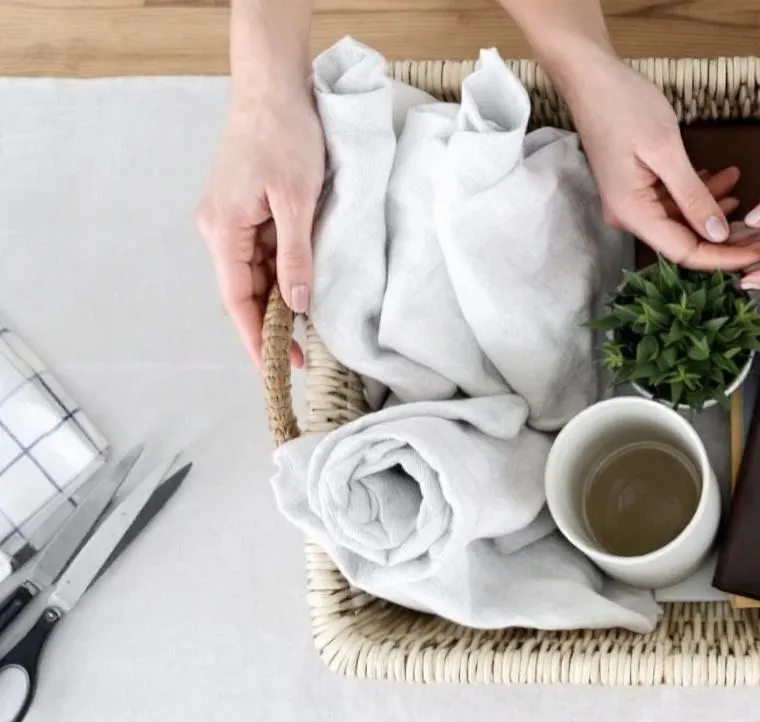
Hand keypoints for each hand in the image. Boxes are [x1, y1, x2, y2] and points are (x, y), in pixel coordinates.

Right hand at [195, 86, 323, 368]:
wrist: (274, 87)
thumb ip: (297, 256)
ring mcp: (231, 218)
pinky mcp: (247, 208)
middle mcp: (219, 229)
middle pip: (244, 292)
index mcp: (222, 231)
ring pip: (256, 274)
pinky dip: (283, 273)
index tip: (277, 368)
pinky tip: (305, 288)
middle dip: (272, 326)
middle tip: (306, 357)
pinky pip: (263, 252)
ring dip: (280, 300)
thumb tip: (299, 305)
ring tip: (311, 330)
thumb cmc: (284, 136)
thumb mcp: (298, 201)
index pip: (237, 301)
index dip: (257, 339)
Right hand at [559, 49, 759, 270]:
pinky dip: (700, 193)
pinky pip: (673, 201)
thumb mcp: (665, 150)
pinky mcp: (637, 187)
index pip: (684, 252)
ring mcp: (632, 201)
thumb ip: (693, 196)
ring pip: (683, 221)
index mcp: (632, 212)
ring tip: (746, 196)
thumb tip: (719, 234)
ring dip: (715, 211)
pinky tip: (724, 180)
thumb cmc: (623, 106)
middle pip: (685, 241)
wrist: (591, 78)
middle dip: (727, 240)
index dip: (725, 258)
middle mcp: (629, 215)